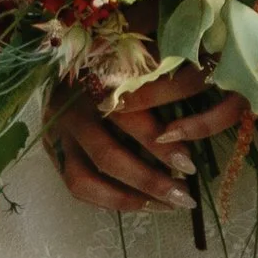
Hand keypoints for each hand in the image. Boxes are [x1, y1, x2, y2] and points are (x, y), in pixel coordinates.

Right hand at [48, 67, 246, 212]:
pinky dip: (109, 200)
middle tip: (184, 195)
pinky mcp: (54, 150)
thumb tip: (203, 73)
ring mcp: (59, 132)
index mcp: (91, 82)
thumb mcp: (137, 50)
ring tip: (166, 207)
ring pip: (86, 178)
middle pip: (107, 154)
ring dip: (128, 198)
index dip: (158, 145)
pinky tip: (141, 204)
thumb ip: (160, 63)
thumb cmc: (114, 54)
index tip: (188, 164)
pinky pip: (77, 185)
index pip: (127, 119)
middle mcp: (72, 109)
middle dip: (148, 180)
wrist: (62, 58)